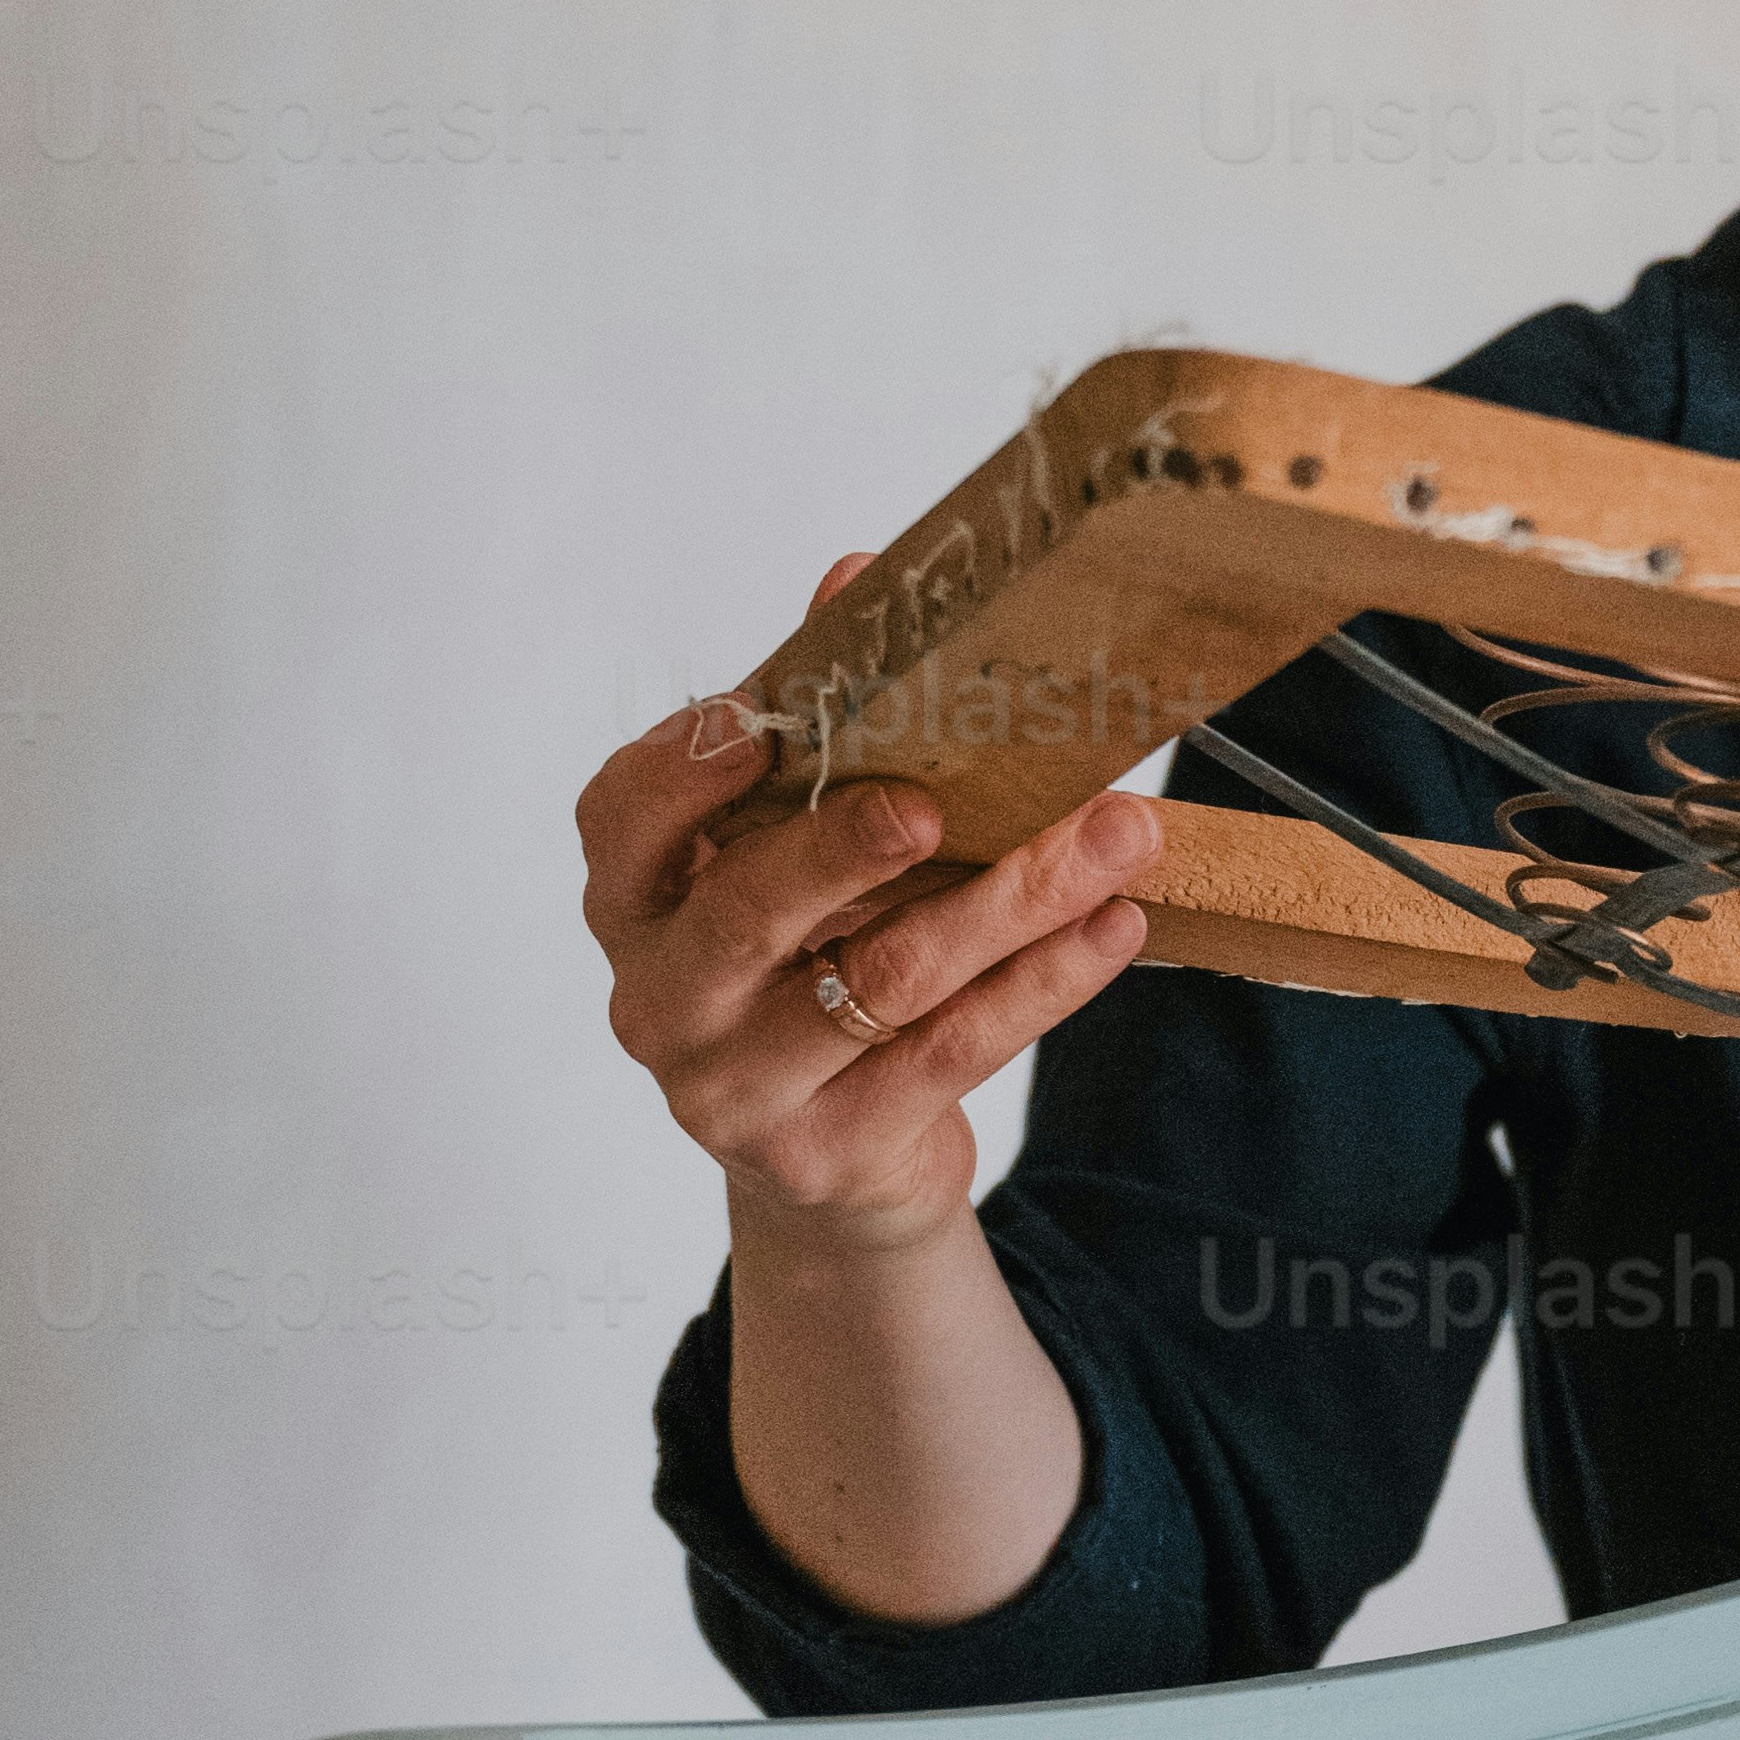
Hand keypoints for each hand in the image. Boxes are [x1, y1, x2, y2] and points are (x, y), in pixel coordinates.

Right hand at [578, 562, 1161, 1258]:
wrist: (836, 1163)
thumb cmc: (812, 969)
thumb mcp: (796, 852)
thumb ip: (817, 728)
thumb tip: (853, 576)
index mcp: (637, 903)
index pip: (622, 820)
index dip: (684, 770)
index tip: (766, 721)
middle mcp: (664, 1000)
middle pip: (751, 913)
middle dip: (852, 845)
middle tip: (936, 798)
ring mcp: (737, 1090)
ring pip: (884, 982)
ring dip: (1013, 901)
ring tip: (1116, 834)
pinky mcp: (829, 1152)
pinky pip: (954, 1053)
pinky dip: (1045, 982)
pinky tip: (1113, 924)